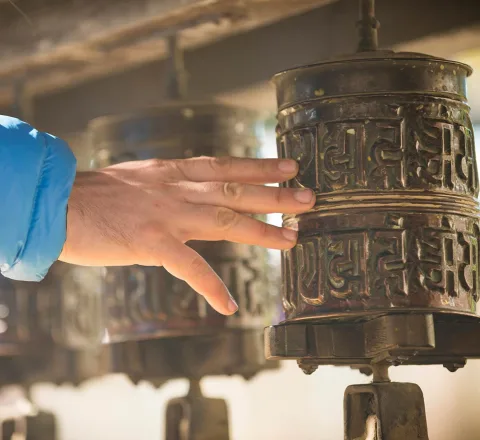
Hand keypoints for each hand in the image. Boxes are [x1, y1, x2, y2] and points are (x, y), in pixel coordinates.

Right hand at [60, 156, 313, 314]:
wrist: (58, 203)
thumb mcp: (139, 178)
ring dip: (261, 232)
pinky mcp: (151, 242)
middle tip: (309, 197)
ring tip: (292, 240)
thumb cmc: (95, 194)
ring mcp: (167, 215)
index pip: (225, 165)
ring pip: (225, 220)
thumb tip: (189, 189)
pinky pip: (189, 267)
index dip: (259, 165)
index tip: (289, 165)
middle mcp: (176, 190)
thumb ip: (168, 184)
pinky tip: (229, 306)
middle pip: (235, 190)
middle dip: (275, 194)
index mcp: (172, 173)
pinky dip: (210, 287)